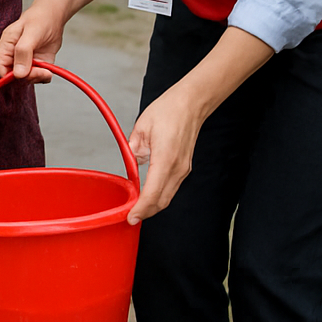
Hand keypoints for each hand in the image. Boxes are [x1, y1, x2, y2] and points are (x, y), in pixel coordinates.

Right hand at [0, 2, 67, 81]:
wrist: (53, 16)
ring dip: (37, 77)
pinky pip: (38, 77)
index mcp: (6, 46)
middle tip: (40, 71)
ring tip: (47, 71)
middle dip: (26, 77)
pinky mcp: (38, 65)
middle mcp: (14, 56)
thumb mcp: (31, 33)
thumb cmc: (38, 19)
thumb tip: (18, 74)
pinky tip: (49, 71)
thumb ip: (23, 52)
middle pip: (13, 75)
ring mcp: (26, 61)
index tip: (20, 76)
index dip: (7, 75)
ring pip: (26, 78)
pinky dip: (44, 77)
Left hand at [126, 85, 205, 224]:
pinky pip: (171, 187)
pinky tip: (148, 195)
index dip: (141, 208)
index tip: (131, 217)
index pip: (153, 193)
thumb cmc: (168, 110)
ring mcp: (183, 169)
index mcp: (165, 159)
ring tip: (137, 208)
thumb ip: (134, 148)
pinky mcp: (185, 167)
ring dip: (153, 205)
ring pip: (168, 196)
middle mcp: (178, 168)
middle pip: (162, 201)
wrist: (191, 104)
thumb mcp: (142, 127)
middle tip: (130, 217)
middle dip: (146, 212)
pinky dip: (160, 195)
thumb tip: (132, 162)